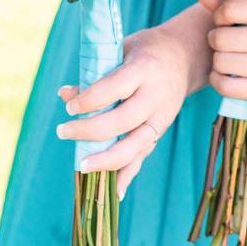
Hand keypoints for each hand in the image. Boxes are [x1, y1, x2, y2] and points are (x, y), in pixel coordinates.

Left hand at [56, 24, 193, 198]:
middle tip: (62, 131)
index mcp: (144, 70)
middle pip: (123, 121)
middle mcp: (156, 96)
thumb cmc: (141, 52)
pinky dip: (128, 174)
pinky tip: (115, 194)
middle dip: (90, 131)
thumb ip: (94, 73)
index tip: (69, 106)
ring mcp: (162, 117)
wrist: (184, 57)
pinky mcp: (161, 131)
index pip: (114, 89)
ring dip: (107, 159)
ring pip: (136, 145)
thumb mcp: (119, 51)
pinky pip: (144, 155)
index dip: (90, 100)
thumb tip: (65, 94)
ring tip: (81, 166)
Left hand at [204, 0, 246, 103]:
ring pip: (220, 62)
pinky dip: (219, 80)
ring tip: (230, 58)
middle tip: (228, 43)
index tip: (227, 22)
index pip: (229, 9)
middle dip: (217, 40)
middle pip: (220, 38)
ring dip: (218, 61)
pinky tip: (227, 75)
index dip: (220, 16)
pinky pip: (225, 86)